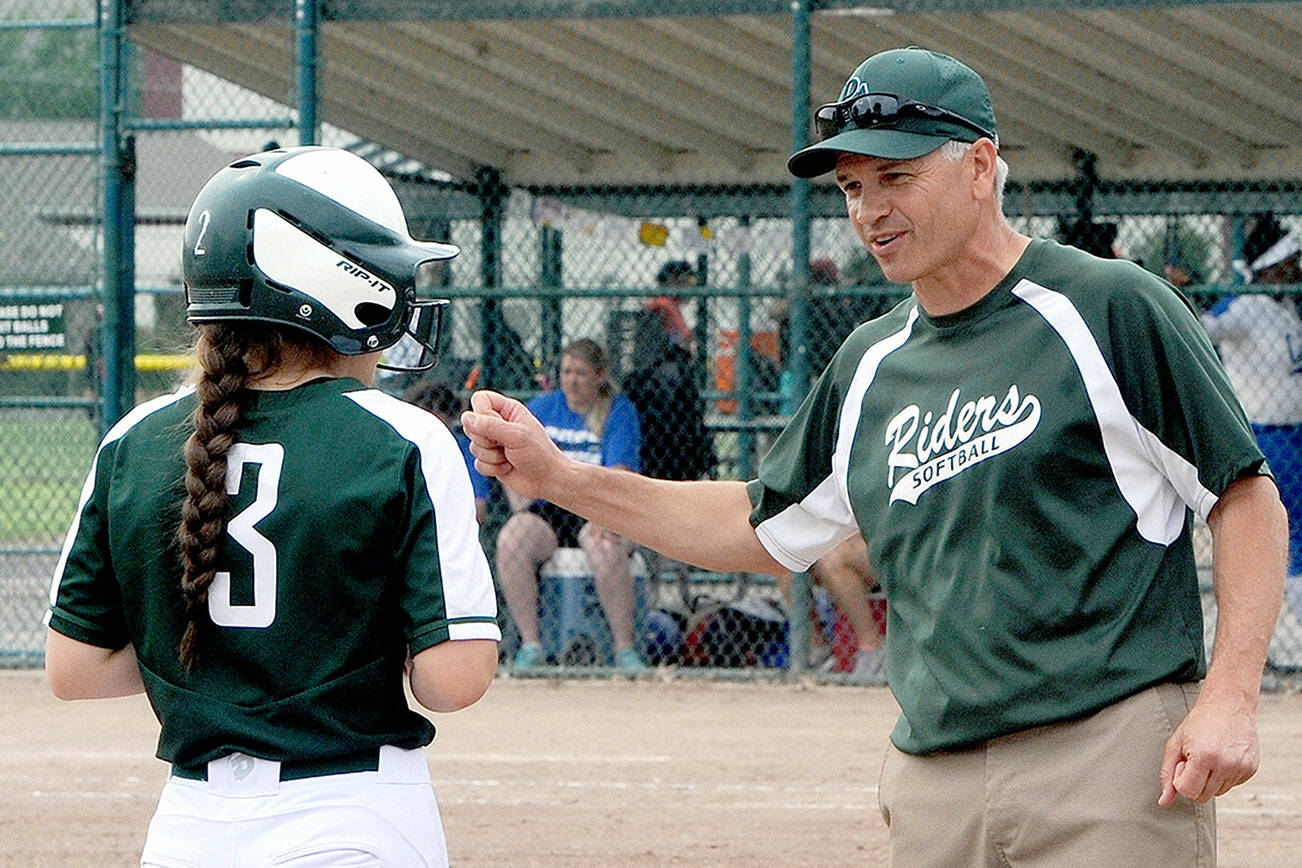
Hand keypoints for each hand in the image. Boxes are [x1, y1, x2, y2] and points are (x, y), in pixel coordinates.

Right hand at [462, 390, 564, 501]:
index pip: (480, 399)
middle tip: (505, 445)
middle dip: (485, 440)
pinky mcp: (491, 460)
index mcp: (507, 409)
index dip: (481, 412)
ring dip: (492, 457)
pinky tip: (508, 467)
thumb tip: (466, 418)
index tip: (494, 425)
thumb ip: (490, 425)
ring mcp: (493, 442)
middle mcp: (498, 423)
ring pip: (473, 446)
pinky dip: (492, 468)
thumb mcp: (517, 436)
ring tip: (510, 457)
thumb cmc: (539, 454)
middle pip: (471, 424)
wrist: (548, 480)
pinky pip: (477, 463)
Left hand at [1158, 691, 1259, 806]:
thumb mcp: (1175, 745)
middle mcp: (1226, 764)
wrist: (1229, 705)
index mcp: (1204, 757)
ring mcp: (1242, 768)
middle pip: (1203, 796)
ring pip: (1218, 793)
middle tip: (1194, 760)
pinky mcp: (1252, 769)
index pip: (1188, 792)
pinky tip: (1223, 756)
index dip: (1181, 781)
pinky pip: (1232, 785)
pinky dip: (1224, 776)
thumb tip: (1164, 803)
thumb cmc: (1197, 724)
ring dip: (1210, 780)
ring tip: (1209, 756)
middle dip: (1194, 783)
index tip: (1183, 764)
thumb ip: (1167, 775)